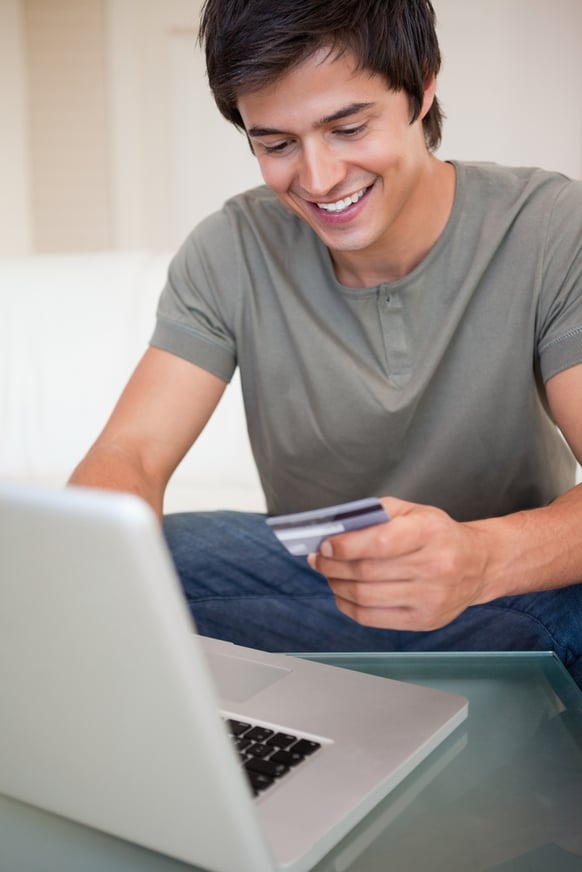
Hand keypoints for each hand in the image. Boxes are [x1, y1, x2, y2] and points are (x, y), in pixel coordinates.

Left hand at [307, 497, 488, 630]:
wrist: (478, 564)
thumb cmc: (439, 534)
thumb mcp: (413, 511)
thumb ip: (375, 514)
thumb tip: (336, 530)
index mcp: (430, 532)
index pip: (381, 542)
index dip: (346, 546)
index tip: (325, 545)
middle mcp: (434, 566)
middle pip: (367, 572)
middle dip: (332, 566)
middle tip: (319, 559)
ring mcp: (431, 597)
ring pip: (365, 596)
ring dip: (337, 585)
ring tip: (329, 574)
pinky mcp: (424, 620)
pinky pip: (373, 618)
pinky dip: (348, 606)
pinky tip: (342, 593)